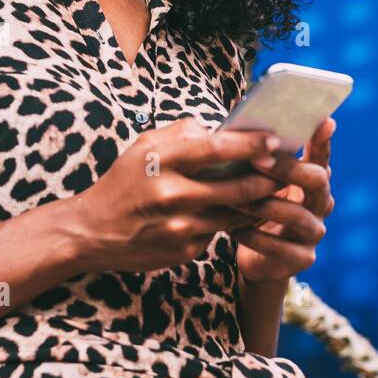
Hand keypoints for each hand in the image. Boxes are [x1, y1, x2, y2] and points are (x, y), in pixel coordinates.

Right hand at [71, 117, 285, 273]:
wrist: (92, 231)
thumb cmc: (123, 182)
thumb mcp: (143, 146)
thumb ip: (181, 133)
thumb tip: (218, 127)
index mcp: (163, 162)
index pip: (218, 149)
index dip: (251, 144)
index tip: (274, 139)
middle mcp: (173, 195)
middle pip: (237, 187)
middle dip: (268, 178)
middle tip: (286, 169)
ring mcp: (180, 226)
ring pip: (235, 214)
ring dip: (258, 203)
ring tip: (273, 191)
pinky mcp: (184, 250)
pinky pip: (218, 233)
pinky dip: (231, 222)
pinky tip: (240, 214)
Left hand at [233, 116, 336, 286]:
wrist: (254, 256)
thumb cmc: (254, 207)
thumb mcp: (257, 182)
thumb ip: (259, 159)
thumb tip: (239, 124)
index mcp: (313, 180)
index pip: (322, 155)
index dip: (323, 140)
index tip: (325, 120)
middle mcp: (321, 203)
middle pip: (317, 180)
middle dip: (287, 169)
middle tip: (257, 159)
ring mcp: (314, 232)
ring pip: (296, 215)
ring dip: (263, 205)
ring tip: (235, 200)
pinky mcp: (303, 258)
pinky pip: (279, 247)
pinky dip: (254, 237)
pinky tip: (233, 230)